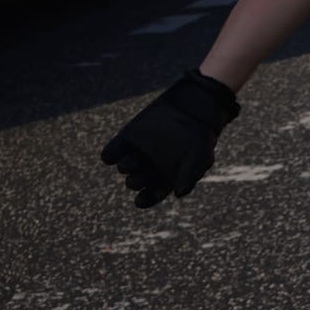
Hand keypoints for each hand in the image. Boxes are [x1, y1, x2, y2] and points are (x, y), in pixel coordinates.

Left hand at [101, 70, 239, 207]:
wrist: (190, 108)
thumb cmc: (199, 135)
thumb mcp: (200, 156)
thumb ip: (191, 174)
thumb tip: (180, 194)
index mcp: (165, 177)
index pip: (151, 195)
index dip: (144, 200)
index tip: (140, 201)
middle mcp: (149, 167)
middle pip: (135, 182)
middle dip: (135, 182)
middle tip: (138, 178)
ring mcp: (136, 153)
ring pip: (123, 168)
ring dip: (125, 167)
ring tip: (132, 161)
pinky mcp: (125, 139)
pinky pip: (110, 154)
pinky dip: (109, 156)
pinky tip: (113, 156)